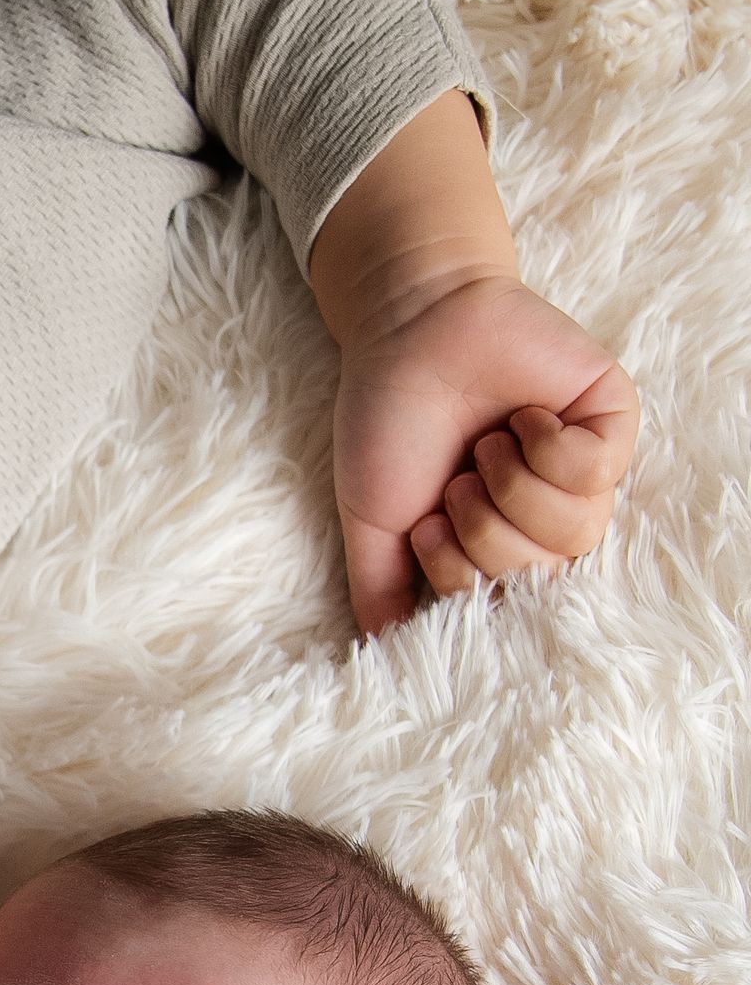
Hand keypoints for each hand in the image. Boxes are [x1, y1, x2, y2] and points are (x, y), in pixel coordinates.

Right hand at [333, 270, 637, 631]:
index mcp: (497, 547)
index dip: (460, 578)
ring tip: (488, 448)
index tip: (427, 529)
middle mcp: (546, 517)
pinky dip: (544, 446)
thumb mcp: (375, 526)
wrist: (405, 331)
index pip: (505, 607)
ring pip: (576, 531)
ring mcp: (585, 472)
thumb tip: (386, 653)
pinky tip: (524, 417)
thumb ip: (382, 594)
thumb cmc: (390, 422)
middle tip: (457, 480)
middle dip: (482, 531)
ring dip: (511, 488)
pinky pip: (595, 470)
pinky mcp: (610, 423)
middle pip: (542, 576)